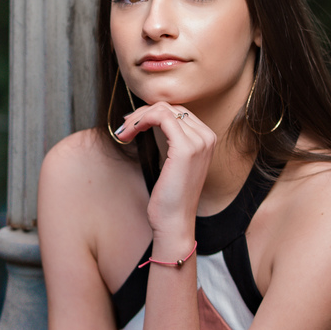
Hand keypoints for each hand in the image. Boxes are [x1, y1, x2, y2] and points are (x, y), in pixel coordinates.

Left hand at [116, 101, 215, 232]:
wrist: (174, 222)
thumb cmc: (170, 197)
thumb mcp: (172, 163)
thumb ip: (169, 140)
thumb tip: (147, 119)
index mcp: (206, 139)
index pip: (177, 111)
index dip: (151, 114)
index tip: (132, 125)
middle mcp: (207, 137)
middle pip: (171, 107)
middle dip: (143, 114)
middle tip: (124, 129)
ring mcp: (199, 141)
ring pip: (164, 109)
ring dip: (139, 117)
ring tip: (124, 132)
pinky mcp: (186, 148)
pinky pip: (161, 117)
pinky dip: (142, 120)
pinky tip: (130, 133)